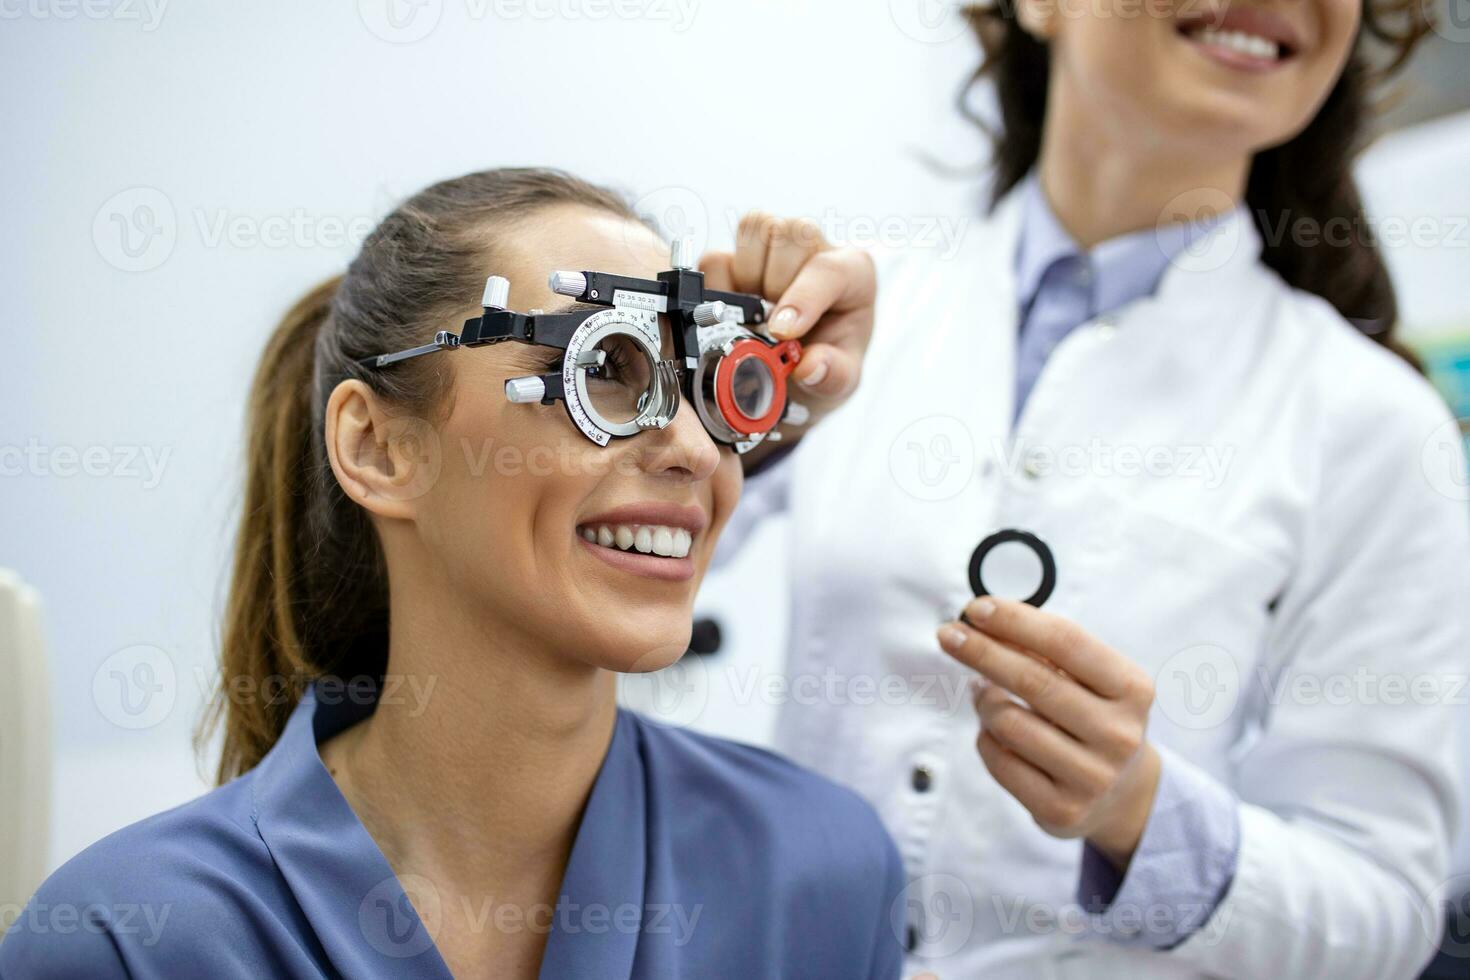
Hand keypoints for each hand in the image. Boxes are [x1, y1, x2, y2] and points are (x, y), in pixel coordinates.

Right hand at [699, 211, 874, 465]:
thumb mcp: (840, 380)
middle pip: (789, 234)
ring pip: (755, 229)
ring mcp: (774, 248)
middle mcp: (815, 249)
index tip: (781, 332)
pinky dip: (720, 288)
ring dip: (748, 278)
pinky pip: (716, 258)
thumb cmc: (827, 361)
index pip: (828, 268)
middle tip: (775, 323)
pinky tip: (738, 312)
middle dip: (775, 284)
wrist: (798, 369)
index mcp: (852, 272)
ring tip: (758, 313)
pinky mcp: (735, 259)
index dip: (802, 298)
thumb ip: (834, 375)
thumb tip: (810, 366)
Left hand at [936, 597, 1160, 869]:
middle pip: (1032, 680)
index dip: (1016, 620)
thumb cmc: (1094, 717)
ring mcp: (1092, 776)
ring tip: (981, 692)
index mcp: (1132, 688)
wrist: (1123, 794)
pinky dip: (985, 738)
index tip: (976, 608)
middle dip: (981, 651)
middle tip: (948, 634)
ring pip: (1008, 722)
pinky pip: (999, 760)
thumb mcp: (1090, 679)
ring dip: (983, 700)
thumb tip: (985, 622)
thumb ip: (1045, 650)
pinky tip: (991, 731)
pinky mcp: (1063, 809)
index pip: (1066, 641)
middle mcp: (1118, 734)